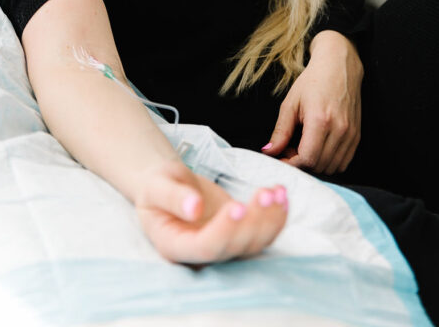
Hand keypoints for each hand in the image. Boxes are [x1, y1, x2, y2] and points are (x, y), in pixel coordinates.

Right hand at [134, 159, 287, 264]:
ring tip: (276, 192)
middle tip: (263, 193)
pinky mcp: (239, 233)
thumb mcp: (157, 185)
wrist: (168, 186)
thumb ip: (172, 197)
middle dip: (253, 222)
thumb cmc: (157, 186)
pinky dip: (276, 215)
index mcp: (175, 245)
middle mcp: (201, 253)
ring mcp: (223, 245)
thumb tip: (194, 208)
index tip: (237, 206)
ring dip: (270, 220)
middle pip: (234, 248)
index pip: (204, 247)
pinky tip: (281, 193)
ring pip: (254, 244)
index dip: (224, 231)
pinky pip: (262, 232)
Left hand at [261, 31, 362, 175]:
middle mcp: (339, 129)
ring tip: (303, 148)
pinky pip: (343, 162)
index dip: (291, 164)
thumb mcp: (291, 103)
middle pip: (319, 166)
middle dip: (301, 164)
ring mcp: (350, 134)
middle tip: (289, 150)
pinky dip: (329, 162)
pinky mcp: (357, 136)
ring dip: (315, 165)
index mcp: (320, 120)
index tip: (281, 159)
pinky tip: (318, 148)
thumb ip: (281, 131)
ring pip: (332, 168)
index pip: (307, 158)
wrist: (339, 66)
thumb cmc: (313, 81)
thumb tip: (269, 152)